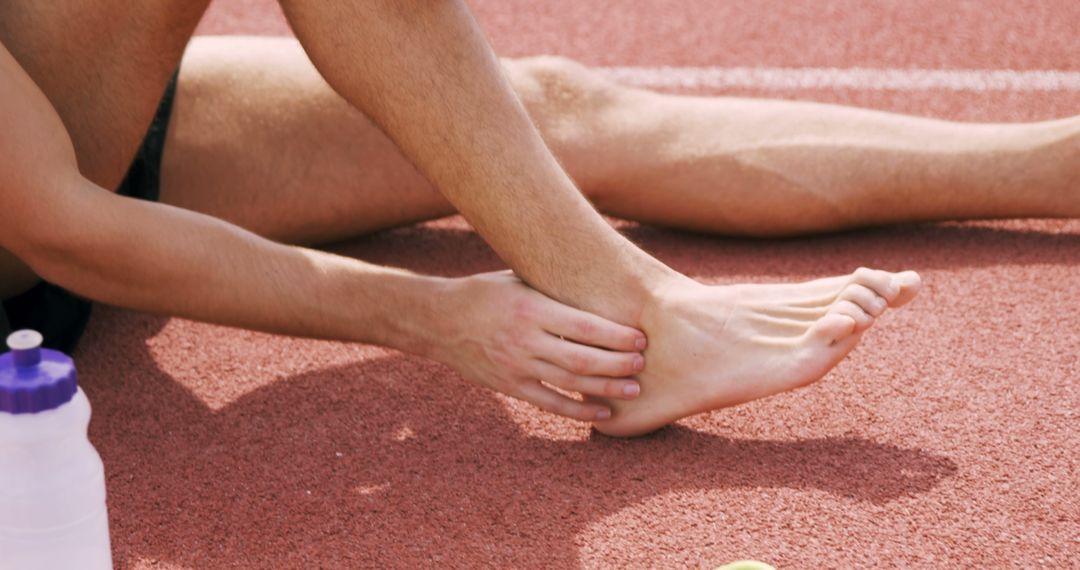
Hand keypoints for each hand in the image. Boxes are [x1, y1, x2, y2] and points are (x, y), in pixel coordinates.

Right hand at [432, 271, 646, 420]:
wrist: (439, 321)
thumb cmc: (486, 293)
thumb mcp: (519, 280)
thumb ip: (554, 289)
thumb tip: (599, 284)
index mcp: (531, 309)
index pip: (584, 326)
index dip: (616, 336)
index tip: (640, 338)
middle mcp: (525, 340)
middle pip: (582, 358)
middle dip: (617, 364)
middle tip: (642, 364)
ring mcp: (516, 367)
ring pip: (569, 382)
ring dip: (605, 388)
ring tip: (633, 389)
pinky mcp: (509, 386)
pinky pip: (549, 403)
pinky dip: (578, 410)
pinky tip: (602, 411)